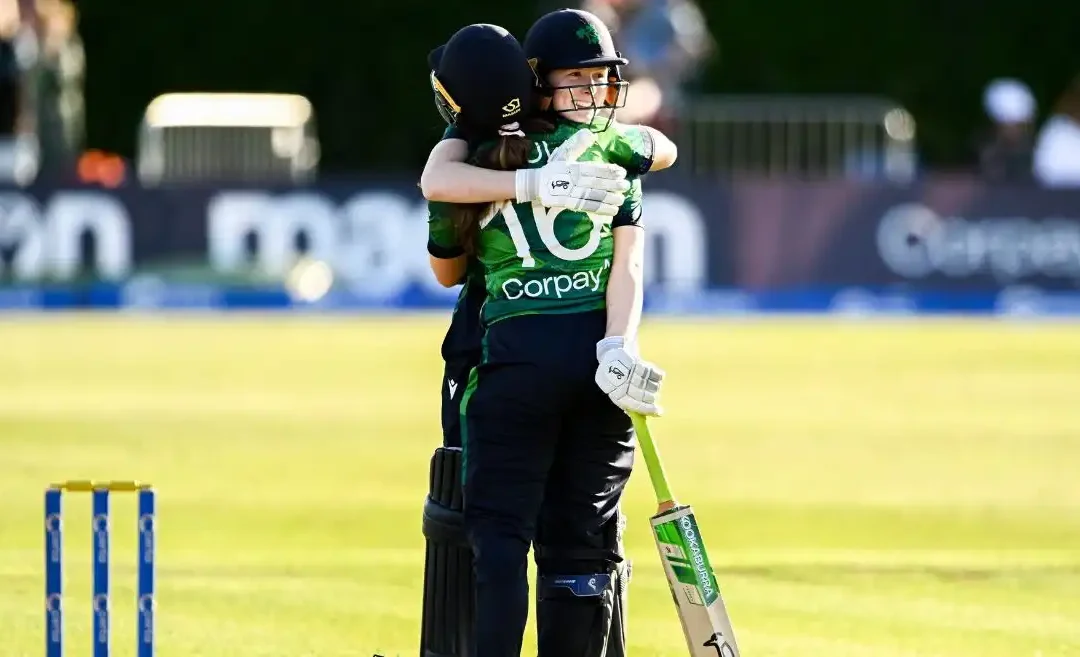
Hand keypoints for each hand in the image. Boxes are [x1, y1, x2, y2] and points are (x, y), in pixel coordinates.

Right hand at [515, 129, 629, 215]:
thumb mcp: (563, 154)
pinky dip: (601, 209)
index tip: (622, 171)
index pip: (596, 168)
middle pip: (598, 182)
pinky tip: (612, 210)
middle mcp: (575, 179)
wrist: (535, 184)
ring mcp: (572, 192)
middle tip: (627, 186)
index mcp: (575, 167)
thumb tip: (589, 133)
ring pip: (595, 196)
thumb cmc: (552, 169)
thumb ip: (577, 145)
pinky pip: (588, 206)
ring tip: (622, 200)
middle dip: (613, 185)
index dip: (610, 170)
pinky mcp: (570, 203)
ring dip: (609, 198)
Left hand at [594, 336, 664, 415]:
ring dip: (655, 388)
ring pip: (652, 386)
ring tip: (652, 385)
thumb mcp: (614, 392)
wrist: (610, 355)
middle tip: (653, 397)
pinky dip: (658, 376)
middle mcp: (625, 384)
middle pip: (645, 396)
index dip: (649, 410)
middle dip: (652, 399)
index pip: (636, 405)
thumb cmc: (613, 378)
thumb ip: (626, 403)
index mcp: (617, 394)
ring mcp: (632, 374)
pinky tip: (657, 377)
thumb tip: (639, 414)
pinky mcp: (639, 363)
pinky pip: (655, 373)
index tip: (660, 412)